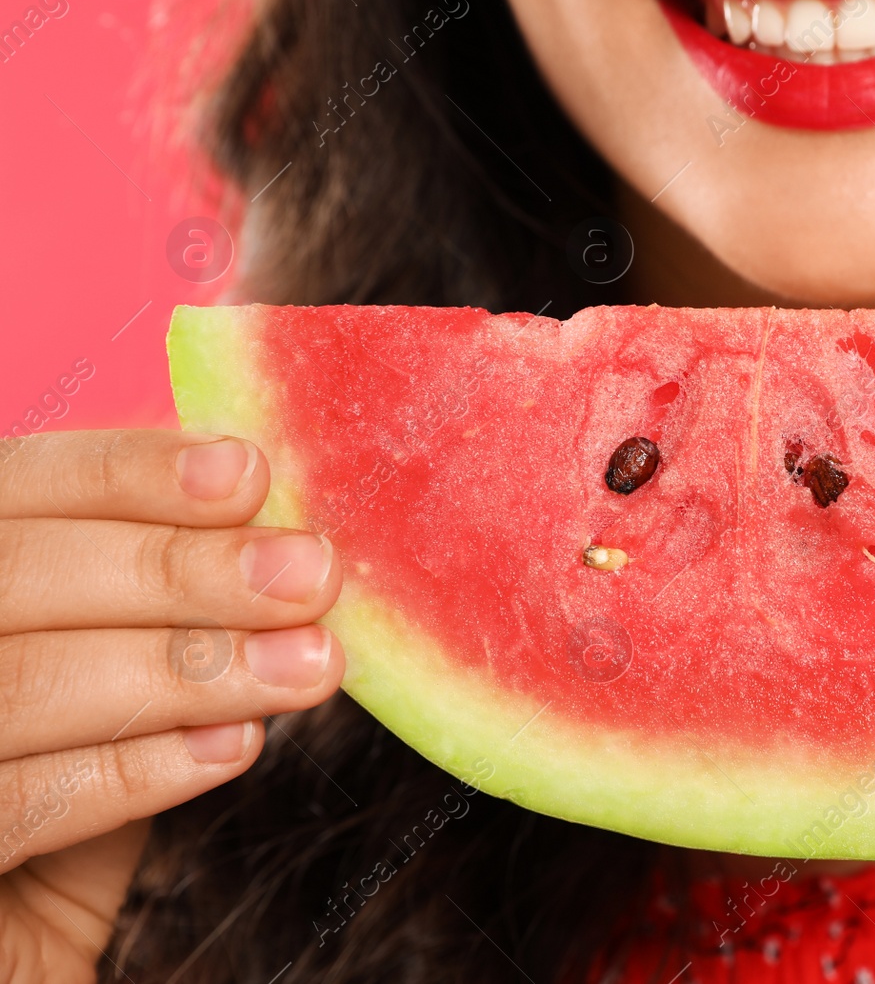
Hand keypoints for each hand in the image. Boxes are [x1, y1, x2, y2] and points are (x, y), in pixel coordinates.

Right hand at [0, 430, 342, 981]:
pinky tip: (234, 746)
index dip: (126, 473)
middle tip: (311, 576)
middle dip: (181, 569)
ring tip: (307, 667)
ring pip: (22, 681)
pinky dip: (135, 768)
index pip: (12, 491)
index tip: (248, 472)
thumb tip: (267, 550)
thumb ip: (145, 617)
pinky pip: (17, 800)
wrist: (4, 950)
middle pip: (16, 574)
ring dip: (187, 666)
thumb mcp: (98, 693)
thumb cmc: (50, 787)